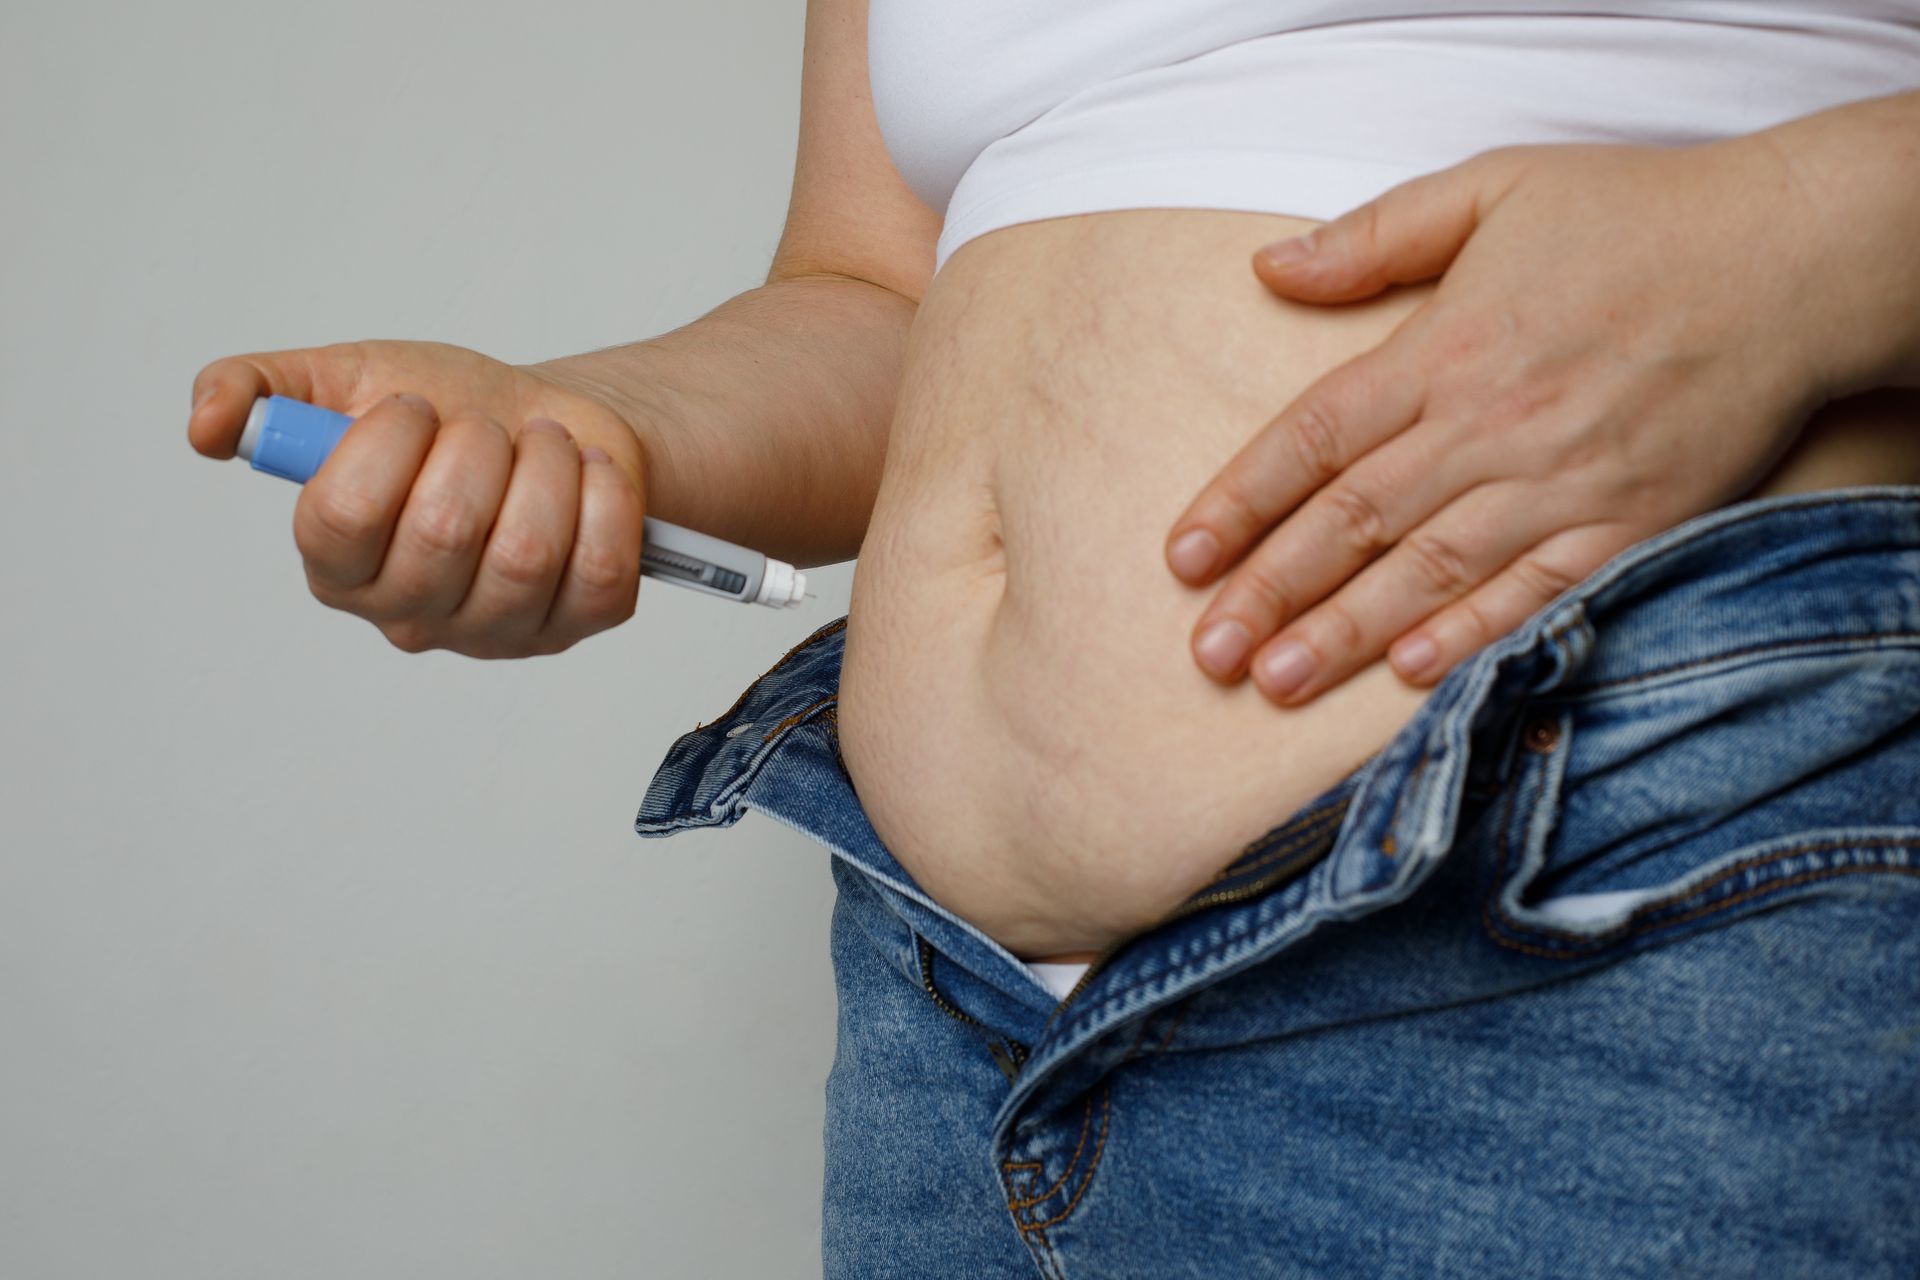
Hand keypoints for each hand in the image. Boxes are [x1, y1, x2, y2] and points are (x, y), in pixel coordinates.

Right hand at [188, 339, 647, 657]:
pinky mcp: (579, 625)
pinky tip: (588, 474)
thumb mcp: (344, 378)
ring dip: (544, 467)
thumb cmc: (448, 410)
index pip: (342, 518)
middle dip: (476, 448)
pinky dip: (604, 499)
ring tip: (541, 445)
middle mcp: (411, 614)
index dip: (385, 445)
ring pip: (527, 554)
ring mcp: (498, 631)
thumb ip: (258, 392)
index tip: (415, 406)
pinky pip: (602, 571)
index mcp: (339, 564)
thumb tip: (205, 426)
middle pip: (442, 534)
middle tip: (485, 429)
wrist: (551, 422)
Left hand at [1164, 136, 1834, 703]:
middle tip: (1207, 654)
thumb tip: (1269, 269)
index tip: (1181, 557)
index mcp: (1444, 349)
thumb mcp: (1495, 185)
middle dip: (1272, 591)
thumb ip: (1376, 235)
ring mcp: (1563, 482)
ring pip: (1432, 571)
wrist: (1795, 257)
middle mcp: (1491, 426)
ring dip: (1348, 632)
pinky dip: (1475, 635)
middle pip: (1355, 521)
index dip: (1241, 500)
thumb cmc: (1637, 217)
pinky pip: (1538, 594)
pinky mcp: (1632, 523)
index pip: (1314, 437)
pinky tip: (1412, 677)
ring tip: (1275, 681)